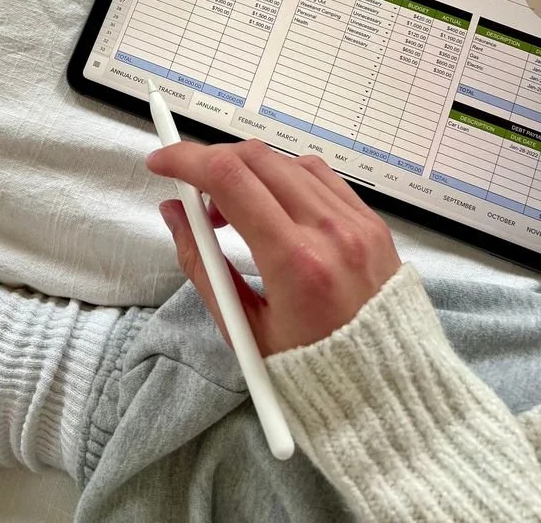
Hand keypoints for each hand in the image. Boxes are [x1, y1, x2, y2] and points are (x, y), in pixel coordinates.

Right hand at [146, 139, 401, 355]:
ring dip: (247, 171)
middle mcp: (330, 231)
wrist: (385, 389)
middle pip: (256, 159)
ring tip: (232, 211)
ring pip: (286, 161)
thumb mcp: (243, 328)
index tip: (162, 162)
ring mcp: (356, 222)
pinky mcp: (372, 221)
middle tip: (192, 193)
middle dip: (212, 161)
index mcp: (295, 262)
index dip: (186, 161)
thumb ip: (202, 264)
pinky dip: (285, 176)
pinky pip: (320, 175)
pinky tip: (272, 204)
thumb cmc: (311, 369)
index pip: (229, 180)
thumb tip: (174, 213)